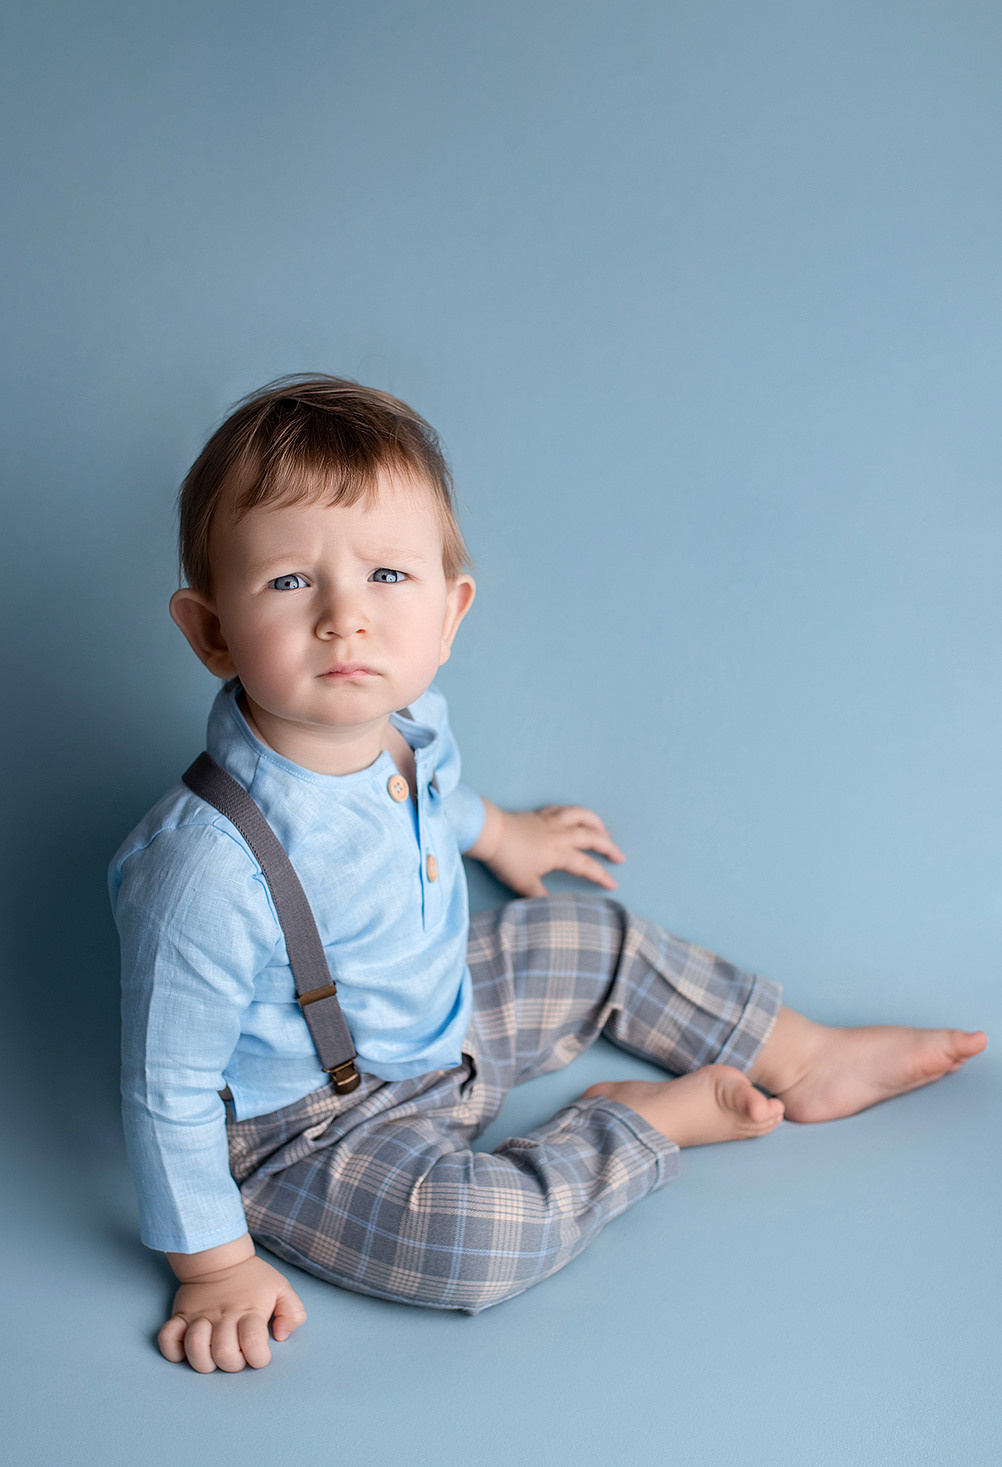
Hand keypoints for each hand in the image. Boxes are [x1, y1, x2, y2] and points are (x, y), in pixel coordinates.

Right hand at [160, 1238, 306, 1372]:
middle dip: (232, 1363)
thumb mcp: (281, 1288)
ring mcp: (199, 1317)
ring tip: (212, 1353)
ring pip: (195, 1350)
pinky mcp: (180, 1316)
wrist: (219, 1257)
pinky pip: (167, 1339)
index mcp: (250, 1311)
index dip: (259, 1357)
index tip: (259, 1352)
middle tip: (236, 1353)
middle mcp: (224, 1316)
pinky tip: (185, 1349)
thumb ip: (293, 1312)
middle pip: (224, 1354)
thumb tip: (281, 1336)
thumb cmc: (252, 1279)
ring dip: (204, 1360)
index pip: (254, 1344)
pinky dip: (173, 1350)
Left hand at [470, 800, 624, 897]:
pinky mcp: (540, 814)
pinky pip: (563, 809)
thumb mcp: (524, 885)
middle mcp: (561, 834)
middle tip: (619, 856)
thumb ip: (540, 897)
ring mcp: (551, 821)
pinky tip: (576, 817)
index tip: (613, 885)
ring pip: (581, 816)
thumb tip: (552, 908)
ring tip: (604, 831)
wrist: (489, 833)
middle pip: (592, 837)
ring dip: (596, 823)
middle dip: (609, 847)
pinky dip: (574, 813)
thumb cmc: (507, 860)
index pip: (586, 866)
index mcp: (560, 853)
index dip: (602, 876)